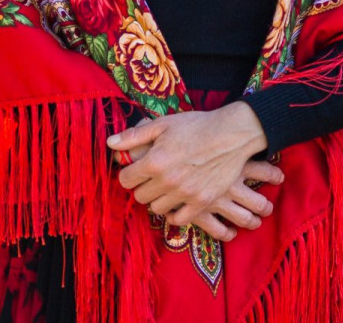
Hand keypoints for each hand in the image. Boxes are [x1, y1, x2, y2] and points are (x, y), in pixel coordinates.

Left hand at [109, 103, 273, 240]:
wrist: (232, 134)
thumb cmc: (196, 126)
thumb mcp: (163, 124)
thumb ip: (134, 136)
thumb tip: (110, 144)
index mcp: (154, 161)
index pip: (126, 179)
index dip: (128, 173)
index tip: (136, 169)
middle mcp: (167, 181)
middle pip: (139, 196)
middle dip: (142, 186)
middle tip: (152, 177)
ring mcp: (185, 194)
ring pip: (156, 208)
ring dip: (158, 198)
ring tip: (165, 187)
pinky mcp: (202, 202)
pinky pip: (178, 219)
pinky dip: (175, 212)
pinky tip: (177, 201)